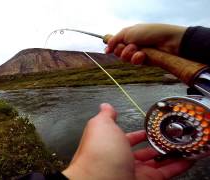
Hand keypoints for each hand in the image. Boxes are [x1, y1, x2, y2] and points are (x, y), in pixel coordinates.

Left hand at [62, 103, 194, 179]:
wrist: (104, 179)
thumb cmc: (99, 153)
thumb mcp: (102, 126)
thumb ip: (106, 116)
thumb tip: (105, 106)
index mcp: (109, 145)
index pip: (126, 138)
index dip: (137, 133)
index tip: (149, 128)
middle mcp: (121, 160)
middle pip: (142, 152)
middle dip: (155, 145)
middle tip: (168, 138)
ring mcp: (134, 172)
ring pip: (156, 162)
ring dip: (169, 154)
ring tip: (180, 146)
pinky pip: (167, 172)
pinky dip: (178, 166)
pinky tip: (185, 159)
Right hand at [105, 24, 186, 64]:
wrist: (169, 42)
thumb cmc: (150, 33)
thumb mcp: (128, 32)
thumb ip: (115, 40)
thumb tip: (106, 49)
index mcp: (129, 35)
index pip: (115, 43)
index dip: (112, 46)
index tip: (109, 50)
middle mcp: (133, 44)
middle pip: (118, 52)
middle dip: (122, 50)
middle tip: (130, 46)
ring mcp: (138, 52)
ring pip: (125, 59)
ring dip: (130, 54)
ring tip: (139, 50)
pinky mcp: (144, 61)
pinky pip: (134, 63)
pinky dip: (137, 59)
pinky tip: (143, 56)